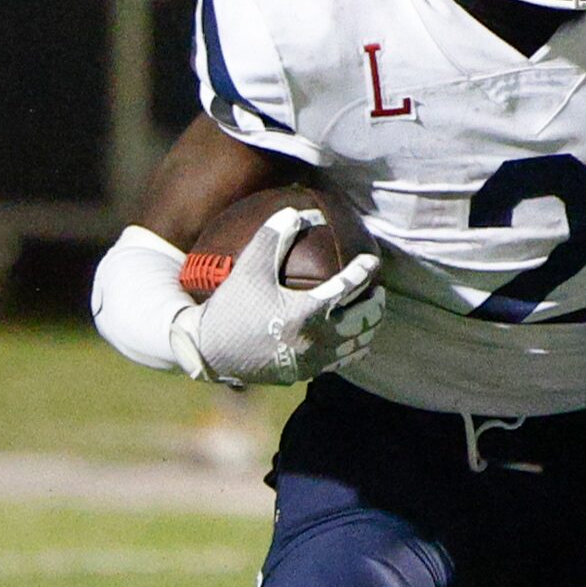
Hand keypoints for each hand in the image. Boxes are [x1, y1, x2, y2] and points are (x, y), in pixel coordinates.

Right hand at [180, 208, 383, 386]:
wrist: (208, 351)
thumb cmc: (230, 306)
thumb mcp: (249, 267)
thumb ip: (273, 236)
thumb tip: (297, 212)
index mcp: (306, 313)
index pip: (348, 287)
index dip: (363, 271)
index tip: (372, 261)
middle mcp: (315, 341)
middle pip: (364, 321)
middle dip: (376, 304)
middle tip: (377, 290)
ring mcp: (312, 362)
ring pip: (357, 345)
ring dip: (369, 328)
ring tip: (369, 313)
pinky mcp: (305, 374)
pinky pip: (340, 362)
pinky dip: (352, 347)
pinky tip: (351, 338)